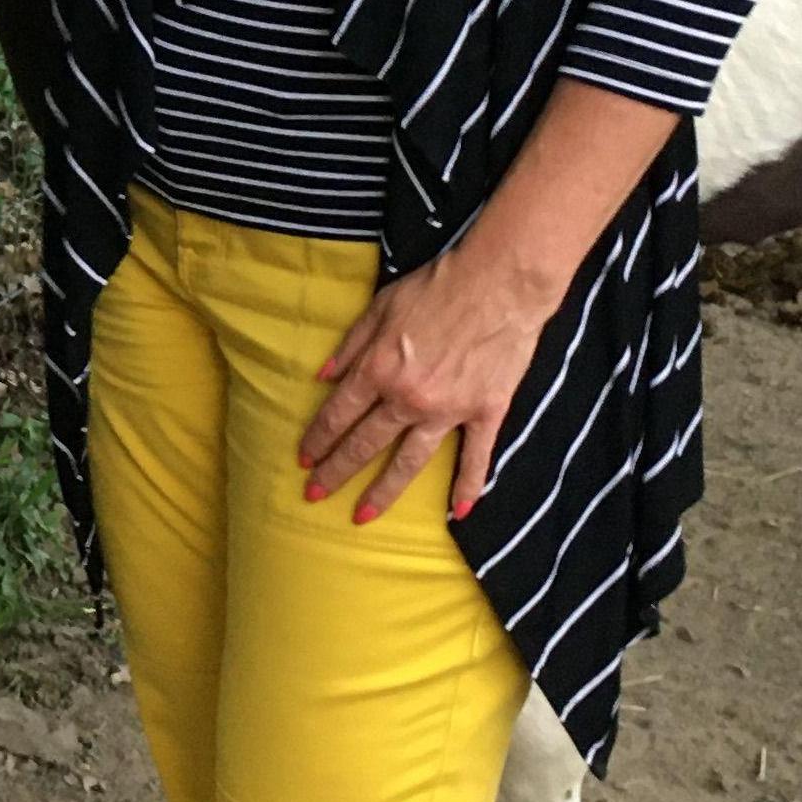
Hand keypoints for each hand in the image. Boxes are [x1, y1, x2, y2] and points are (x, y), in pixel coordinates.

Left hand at [297, 241, 552, 524]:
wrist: (498, 284)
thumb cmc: (436, 287)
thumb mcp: (380, 307)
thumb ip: (350, 346)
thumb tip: (322, 377)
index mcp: (379, 369)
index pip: (339, 414)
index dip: (318, 438)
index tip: (302, 458)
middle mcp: (408, 397)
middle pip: (365, 444)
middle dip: (335, 472)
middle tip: (314, 494)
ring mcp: (449, 410)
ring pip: (410, 462)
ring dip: (383, 492)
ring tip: (361, 517)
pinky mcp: (486, 412)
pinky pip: (475, 457)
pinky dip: (468, 486)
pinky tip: (458, 512)